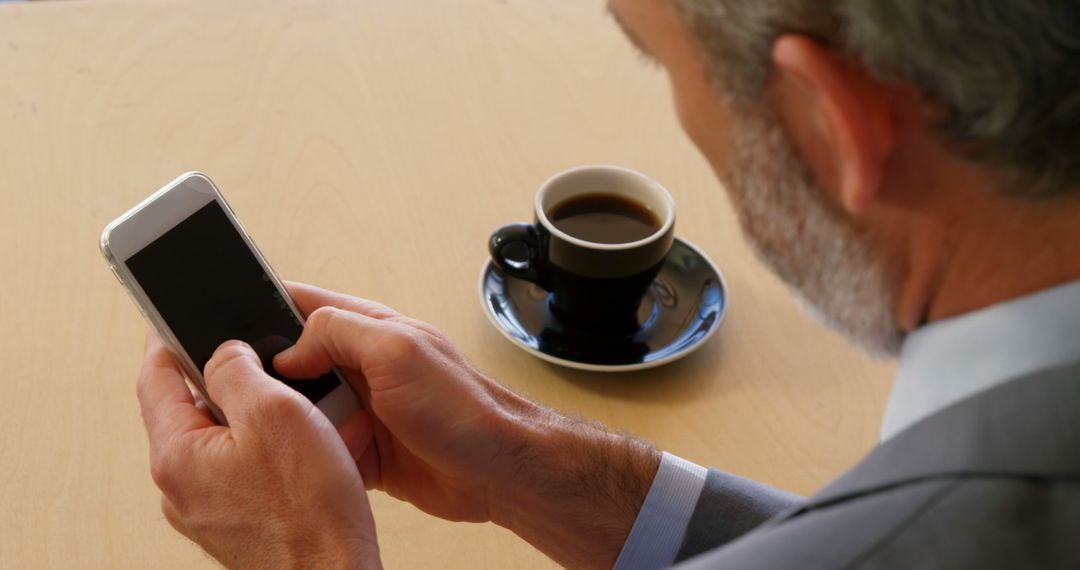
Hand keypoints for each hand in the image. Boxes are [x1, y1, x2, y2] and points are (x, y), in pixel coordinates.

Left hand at [136, 334, 381, 568]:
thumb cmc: (309, 508)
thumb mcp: (275, 413)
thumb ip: (238, 370)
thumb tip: (224, 353)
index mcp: (177, 454)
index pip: (154, 379)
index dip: (167, 340)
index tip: (177, 318)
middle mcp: (182, 486)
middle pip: (196, 410)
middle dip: (237, 382)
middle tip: (272, 363)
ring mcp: (209, 509)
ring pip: (231, 441)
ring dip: (268, 418)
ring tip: (312, 410)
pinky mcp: (239, 523)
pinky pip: (252, 471)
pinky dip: (282, 451)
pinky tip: (322, 446)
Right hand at [274, 282, 660, 567]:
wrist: (498, 471)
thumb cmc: (464, 407)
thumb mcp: (397, 351)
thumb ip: (339, 333)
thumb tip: (289, 347)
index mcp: (368, 329)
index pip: (301, 302)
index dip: (260, 307)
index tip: (221, 324)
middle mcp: (361, 364)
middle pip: (290, 360)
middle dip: (265, 375)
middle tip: (244, 393)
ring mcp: (362, 407)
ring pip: (300, 409)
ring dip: (289, 421)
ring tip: (278, 433)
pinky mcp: (363, 448)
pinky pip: (319, 447)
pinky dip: (309, 455)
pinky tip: (303, 462)